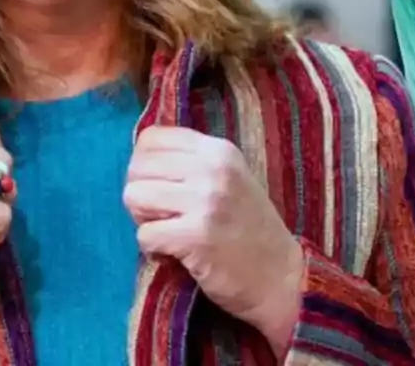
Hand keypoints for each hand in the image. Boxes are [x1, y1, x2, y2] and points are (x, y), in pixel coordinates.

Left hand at [123, 127, 302, 351]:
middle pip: (137, 168)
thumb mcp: (229, 178)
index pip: (151, 137)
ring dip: (143, 220)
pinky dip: (153, 249)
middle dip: (140, 194)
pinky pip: (145, 234)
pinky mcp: (196, 236)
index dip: (143, 164)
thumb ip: (192, 163)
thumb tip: (139, 160)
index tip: (158, 187)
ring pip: (134, 196)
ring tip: (167, 233)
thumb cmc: (250, 228)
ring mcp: (205, 201)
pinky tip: (174, 254)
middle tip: (163, 217)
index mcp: (218, 150)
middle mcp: (211, 168)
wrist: (281, 276)